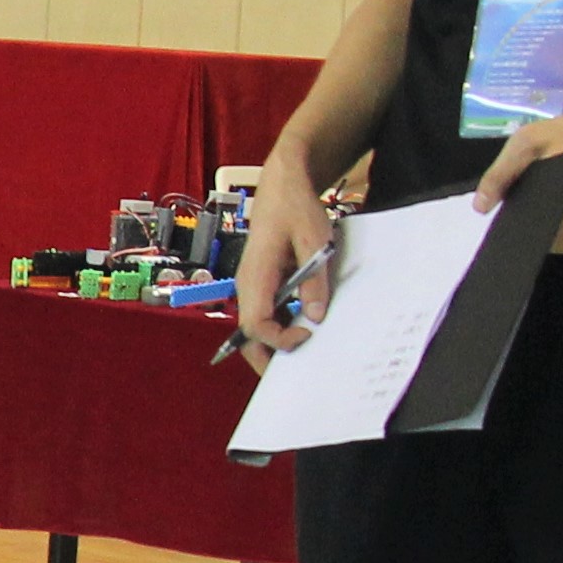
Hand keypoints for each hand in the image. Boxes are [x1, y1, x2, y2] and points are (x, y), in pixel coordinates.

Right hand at [234, 163, 343, 351]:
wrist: (283, 185)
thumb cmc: (295, 208)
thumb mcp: (314, 241)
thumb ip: (314, 281)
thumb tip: (315, 316)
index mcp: (255, 275)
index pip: (256, 324)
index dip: (279, 339)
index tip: (307, 335)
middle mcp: (247, 284)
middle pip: (247, 333)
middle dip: (265, 357)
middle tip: (289, 377)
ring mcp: (252, 283)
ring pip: (255, 324)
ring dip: (274, 342)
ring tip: (300, 352)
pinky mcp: (261, 281)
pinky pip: (264, 311)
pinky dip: (278, 325)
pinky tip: (300, 327)